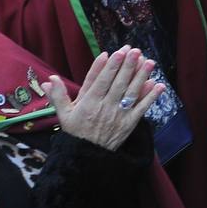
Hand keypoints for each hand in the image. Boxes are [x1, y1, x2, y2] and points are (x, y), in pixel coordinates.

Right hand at [44, 47, 164, 151]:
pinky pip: (141, 108)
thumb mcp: (64, 115)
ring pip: (131, 93)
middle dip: (127, 66)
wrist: (87, 156)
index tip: (116, 52)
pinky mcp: (129, 123)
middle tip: (135, 51)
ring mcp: (119, 115)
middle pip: (118, 84)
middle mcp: (105, 107)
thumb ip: (57, 96)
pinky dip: (150, 97)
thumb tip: (48, 80)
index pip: (100, 82)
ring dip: (141, 77)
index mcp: (89, 103)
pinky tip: (158, 85)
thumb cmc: (76, 132)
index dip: (109, 67)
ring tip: (149, 62)